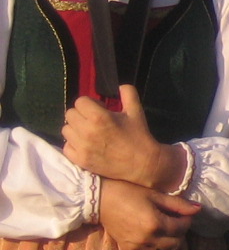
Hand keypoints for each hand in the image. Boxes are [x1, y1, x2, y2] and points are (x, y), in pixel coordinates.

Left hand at [63, 85, 185, 188]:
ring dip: (76, 129)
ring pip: (66, 130)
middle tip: (94, 121)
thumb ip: (128, 94)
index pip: (80, 102)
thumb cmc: (139, 136)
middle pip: (70, 114)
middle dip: (81, 115)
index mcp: (99, 116)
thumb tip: (120, 86)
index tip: (100, 110)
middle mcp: (86, 130)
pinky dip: (74, 145)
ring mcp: (81, 146)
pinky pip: (66, 146)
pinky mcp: (80, 159)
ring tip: (89, 133)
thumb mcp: (136, 112)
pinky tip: (86, 145)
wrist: (142, 164)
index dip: (90, 104)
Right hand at [97, 178, 198, 249]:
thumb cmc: (128, 192)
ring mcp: (137, 245)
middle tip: (176, 219)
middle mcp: (148, 238)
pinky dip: (156, 244)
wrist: (99, 200)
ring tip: (164, 226)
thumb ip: (178, 204)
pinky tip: (152, 231)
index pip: (182, 228)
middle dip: (180, 232)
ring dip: (169, 240)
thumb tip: (199, 209)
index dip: (187, 220)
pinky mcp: (129, 248)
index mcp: (156, 224)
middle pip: (176, 243)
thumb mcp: (155, 195)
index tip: (185, 212)